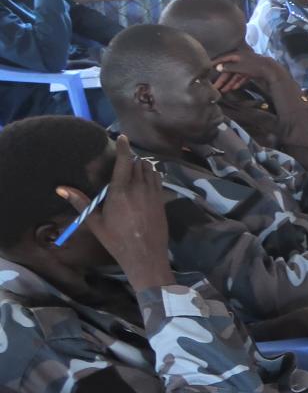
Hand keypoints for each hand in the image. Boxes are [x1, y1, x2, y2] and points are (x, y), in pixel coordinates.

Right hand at [55, 135, 173, 290]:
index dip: (124, 147)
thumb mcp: (95, 222)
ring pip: (150, 169)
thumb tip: (60, 188)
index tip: (122, 137)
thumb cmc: (116, 240)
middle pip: (138, 163)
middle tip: (122, 158)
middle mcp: (139, 187)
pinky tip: (145, 180)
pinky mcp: (162, 200)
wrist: (145, 255)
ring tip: (133, 168)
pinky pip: (158, 179)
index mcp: (121, 191)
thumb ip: (80, 202)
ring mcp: (154, 193)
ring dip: (142, 165)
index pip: (125, 161)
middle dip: (131, 158)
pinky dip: (151, 174)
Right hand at [211, 50, 277, 92]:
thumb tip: (218, 67)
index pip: (224, 59)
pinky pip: (242, 77)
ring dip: (229, 83)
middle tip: (215, 87)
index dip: (216, 62)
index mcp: (238, 56)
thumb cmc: (255, 66)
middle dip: (222, 79)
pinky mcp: (252, 72)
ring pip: (235, 75)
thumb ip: (229, 67)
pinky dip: (238, 82)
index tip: (208, 66)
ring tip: (223, 91)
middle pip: (229, 69)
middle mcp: (241, 60)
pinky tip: (234, 88)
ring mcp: (247, 66)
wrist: (271, 70)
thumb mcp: (240, 67)